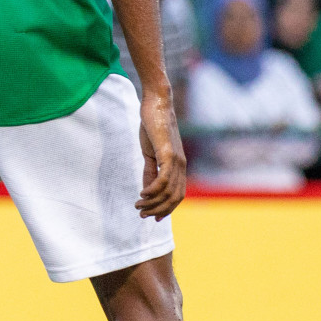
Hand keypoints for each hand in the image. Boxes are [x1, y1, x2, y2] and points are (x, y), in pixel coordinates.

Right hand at [136, 90, 186, 219]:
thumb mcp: (150, 152)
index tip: (152, 217)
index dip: (166, 209)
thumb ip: (151, 170)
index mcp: (179, 166)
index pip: (177, 195)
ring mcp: (176, 160)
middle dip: (159, 210)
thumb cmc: (153, 125)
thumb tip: (148, 189)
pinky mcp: (168, 154)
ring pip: (168, 191)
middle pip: (174, 198)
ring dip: (153, 203)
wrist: (156, 103)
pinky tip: (142, 194)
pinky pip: (163, 179)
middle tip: (142, 214)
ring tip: (138, 206)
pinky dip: (152, 190)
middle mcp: (181, 166)